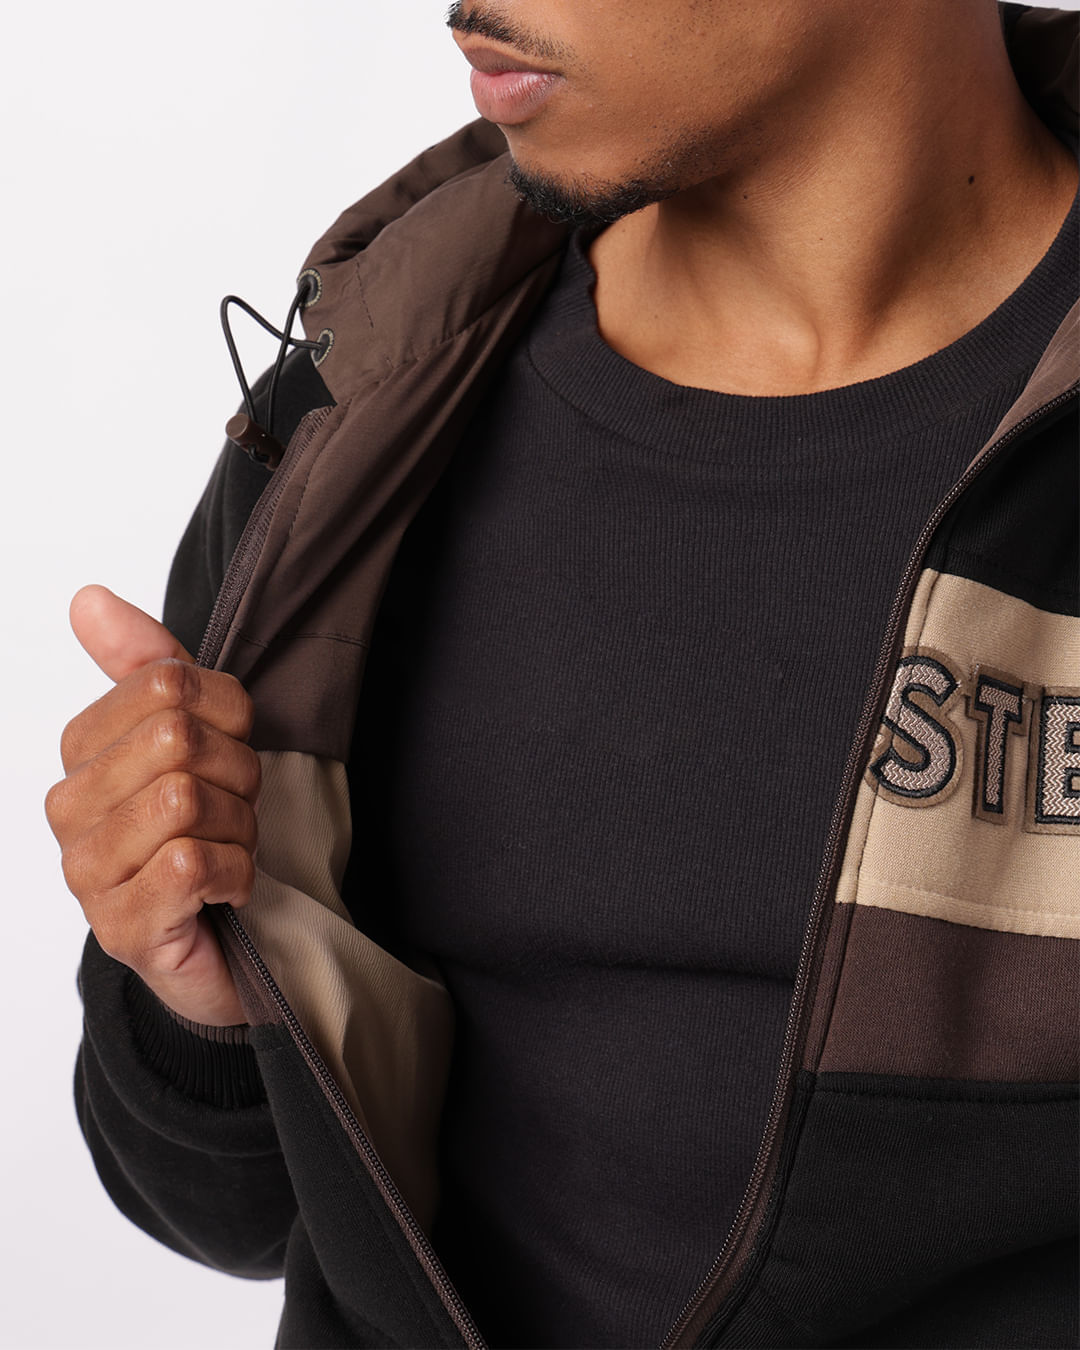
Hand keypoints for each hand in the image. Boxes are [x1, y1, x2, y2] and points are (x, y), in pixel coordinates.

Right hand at [46, 586, 259, 1026]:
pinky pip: (191, 862)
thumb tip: (87, 597)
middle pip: (178, 739)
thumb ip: (149, 665)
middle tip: (236, 812)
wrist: (225, 949)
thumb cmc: (208, 836)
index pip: (167, 683)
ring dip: (239, 828)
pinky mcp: (122, 927)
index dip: (229, 716)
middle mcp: (70, 809)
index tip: (232, 755)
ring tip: (230, 851)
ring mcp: (87, 873)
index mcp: (83, 751)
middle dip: (238, 774)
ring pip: (186, 800)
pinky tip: (226, 889)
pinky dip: (235, 873)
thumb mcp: (195, 736)